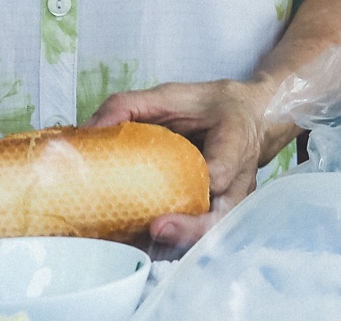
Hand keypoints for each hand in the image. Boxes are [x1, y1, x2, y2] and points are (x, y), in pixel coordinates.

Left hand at [86, 77, 286, 245]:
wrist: (252, 118)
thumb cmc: (212, 106)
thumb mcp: (173, 94)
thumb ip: (131, 105)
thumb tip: (88, 129)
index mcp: (234, 141)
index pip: (222, 169)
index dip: (200, 185)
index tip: (179, 189)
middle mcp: (240, 178)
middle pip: (222, 214)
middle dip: (191, 229)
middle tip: (157, 230)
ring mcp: (234, 201)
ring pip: (213, 232)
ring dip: (178, 243)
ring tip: (140, 246)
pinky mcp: (223, 213)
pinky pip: (202, 234)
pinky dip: (175, 243)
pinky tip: (142, 245)